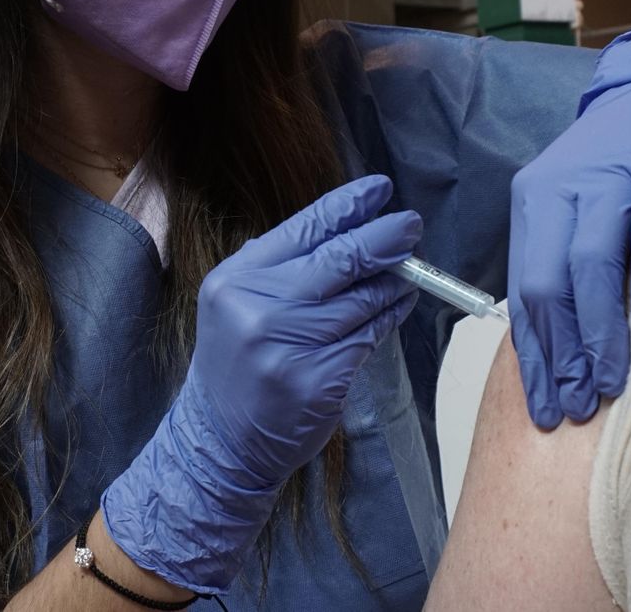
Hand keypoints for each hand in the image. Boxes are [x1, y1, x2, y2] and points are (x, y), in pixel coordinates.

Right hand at [102, 175, 420, 592]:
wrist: (219, 441)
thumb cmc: (237, 364)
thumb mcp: (238, 304)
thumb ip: (280, 267)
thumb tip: (346, 229)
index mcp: (237, 279)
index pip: (303, 229)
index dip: (347, 206)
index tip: (380, 189)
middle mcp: (259, 308)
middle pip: (339, 259)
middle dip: (384, 237)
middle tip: (411, 224)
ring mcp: (288, 346)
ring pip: (361, 300)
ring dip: (393, 283)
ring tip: (410, 271)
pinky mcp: (317, 380)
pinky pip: (366, 337)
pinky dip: (387, 318)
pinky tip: (398, 306)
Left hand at [509, 22, 630, 427]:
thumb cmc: (622, 164)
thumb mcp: (577, 206)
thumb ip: (563, 262)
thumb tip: (557, 350)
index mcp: (535, 200)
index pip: (524, 290)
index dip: (534, 354)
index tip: (543, 406)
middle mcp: (565, 186)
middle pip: (549, 280)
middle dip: (561, 352)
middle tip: (576, 405)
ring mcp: (615, 175)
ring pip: (593, 261)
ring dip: (600, 330)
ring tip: (609, 382)